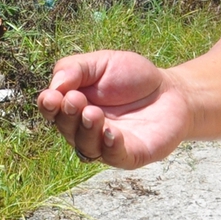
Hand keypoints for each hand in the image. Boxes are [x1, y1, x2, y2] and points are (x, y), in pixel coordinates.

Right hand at [37, 50, 192, 169]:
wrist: (172, 90)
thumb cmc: (132, 77)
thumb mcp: (101, 62)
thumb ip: (74, 68)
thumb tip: (55, 86)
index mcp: (74, 106)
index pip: (53, 110)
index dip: (48, 106)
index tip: (51, 96)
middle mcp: (85, 130)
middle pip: (67, 129)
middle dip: (67, 116)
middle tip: (75, 100)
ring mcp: (106, 145)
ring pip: (87, 146)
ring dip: (86, 131)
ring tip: (93, 113)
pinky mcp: (130, 155)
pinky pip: (115, 157)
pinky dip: (110, 147)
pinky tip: (111, 133)